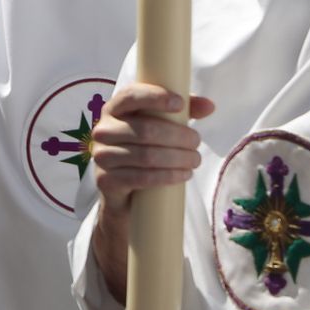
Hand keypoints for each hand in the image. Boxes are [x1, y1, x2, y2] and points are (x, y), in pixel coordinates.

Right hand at [90, 84, 213, 302]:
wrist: (126, 214)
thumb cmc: (148, 166)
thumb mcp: (163, 138)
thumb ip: (182, 118)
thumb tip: (208, 105)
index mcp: (116, 114)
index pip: (128, 95)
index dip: (153, 97)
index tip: (180, 103)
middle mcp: (102, 134)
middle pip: (140, 129)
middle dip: (174, 136)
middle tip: (197, 145)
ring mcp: (101, 162)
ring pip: (138, 152)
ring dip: (171, 157)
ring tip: (193, 162)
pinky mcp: (107, 188)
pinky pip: (134, 177)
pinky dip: (160, 176)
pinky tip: (179, 177)